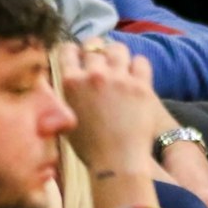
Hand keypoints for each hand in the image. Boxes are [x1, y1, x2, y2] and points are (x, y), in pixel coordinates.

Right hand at [59, 39, 161, 173]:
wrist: (117, 161)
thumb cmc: (88, 146)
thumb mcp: (65, 117)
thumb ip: (66, 94)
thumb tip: (67, 78)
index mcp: (71, 83)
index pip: (67, 50)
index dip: (72, 50)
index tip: (77, 54)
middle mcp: (94, 75)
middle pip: (94, 46)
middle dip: (95, 52)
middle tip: (99, 61)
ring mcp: (120, 78)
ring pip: (118, 49)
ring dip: (116, 54)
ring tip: (117, 64)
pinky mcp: (142, 85)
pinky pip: (141, 61)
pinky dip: (137, 65)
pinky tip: (135, 75)